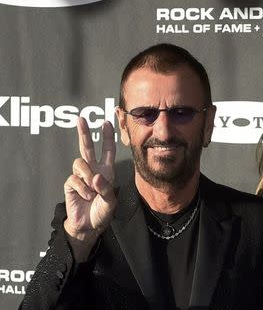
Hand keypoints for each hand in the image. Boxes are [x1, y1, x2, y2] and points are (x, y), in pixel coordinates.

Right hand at [63, 117, 115, 260]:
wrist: (88, 226)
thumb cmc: (102, 212)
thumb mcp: (111, 202)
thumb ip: (106, 189)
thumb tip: (95, 177)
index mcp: (106, 171)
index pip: (107, 151)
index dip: (107, 137)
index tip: (106, 123)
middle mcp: (93, 170)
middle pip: (86, 147)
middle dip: (84, 133)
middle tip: (81, 118)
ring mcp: (80, 176)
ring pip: (80, 162)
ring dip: (88, 176)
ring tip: (92, 191)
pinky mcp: (70, 183)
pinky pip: (74, 178)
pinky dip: (82, 188)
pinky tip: (86, 197)